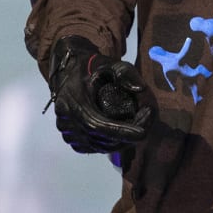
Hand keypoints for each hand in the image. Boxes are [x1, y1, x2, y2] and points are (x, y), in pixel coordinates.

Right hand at [45, 35, 154, 153]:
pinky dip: (110, 145)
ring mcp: (66, 131)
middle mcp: (66, 119)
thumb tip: (140, 89)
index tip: (142, 132)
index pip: (98, 126)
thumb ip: (125, 72)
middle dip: (127, 137)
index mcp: (73, 102)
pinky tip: (123, 135)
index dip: (121, 132)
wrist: (68, 72)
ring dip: (121, 142)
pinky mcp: (69, 137)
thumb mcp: (110, 64)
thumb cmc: (91, 68)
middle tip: (146, 124)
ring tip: (138, 128)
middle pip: (100, 139)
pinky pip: (92, 147)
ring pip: (98, 146)